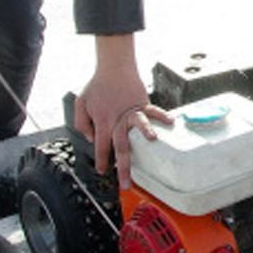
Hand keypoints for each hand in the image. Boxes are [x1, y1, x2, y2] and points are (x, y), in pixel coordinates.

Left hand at [73, 35, 170, 188]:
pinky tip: (172, 123)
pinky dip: (163, 116)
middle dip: (123, 167)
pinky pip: (155, 111)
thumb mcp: (81, 104)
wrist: (112, 67)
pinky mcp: (143, 103)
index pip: (101, 147)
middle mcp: (119, 119)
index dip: (101, 161)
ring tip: (153, 142)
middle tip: (126, 184)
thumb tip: (92, 139)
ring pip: (140, 125)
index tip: (103, 170)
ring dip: (146, 132)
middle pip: (121, 147)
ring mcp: (132, 111)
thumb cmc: (97, 86)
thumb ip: (82, 124)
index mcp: (103, 122)